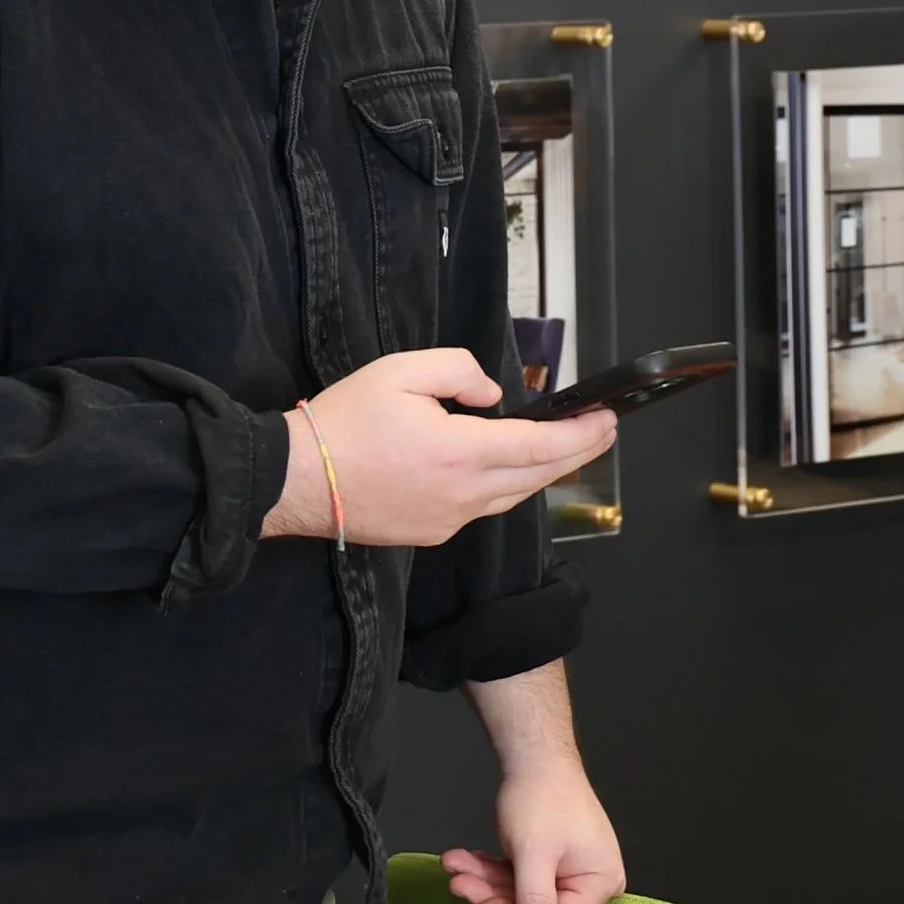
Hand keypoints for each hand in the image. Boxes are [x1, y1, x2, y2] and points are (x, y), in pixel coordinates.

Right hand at [263, 348, 616, 551]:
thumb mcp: (400, 370)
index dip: (580, 434)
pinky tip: (503, 469)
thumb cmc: (343, 423)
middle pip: (537, 476)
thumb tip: (492, 396)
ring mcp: (449, 520)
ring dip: (542, 472)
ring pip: (512, 496)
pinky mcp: (431, 533)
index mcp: (461, 452)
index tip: (607, 420)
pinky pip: (480, 507)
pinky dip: (502, 486)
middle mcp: (463, 495)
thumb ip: (459, 371)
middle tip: (603, 432)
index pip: (540, 445)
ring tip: (563, 449)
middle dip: (577, 453)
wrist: (296, 481)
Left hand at [447, 661, 625, 903]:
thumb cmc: (542, 800)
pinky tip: (463, 858)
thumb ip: (536, 902)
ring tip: (455, 865)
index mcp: (601, 882)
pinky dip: (490, 868)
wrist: (534, 757)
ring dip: (484, 880)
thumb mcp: (535, 854)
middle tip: (460, 882)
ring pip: (519, 891)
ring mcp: (569, 872)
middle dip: (493, 893)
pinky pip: (517, 876)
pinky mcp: (549, 864)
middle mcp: (590, 882)